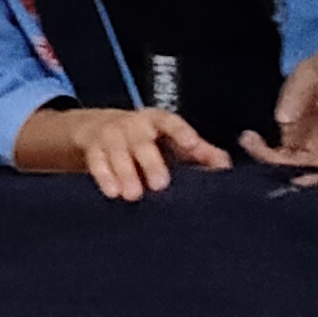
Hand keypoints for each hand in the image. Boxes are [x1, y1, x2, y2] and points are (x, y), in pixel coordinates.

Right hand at [37, 105, 230, 199]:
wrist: (97, 128)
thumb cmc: (147, 140)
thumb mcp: (171, 141)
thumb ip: (199, 152)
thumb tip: (224, 164)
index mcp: (157, 121)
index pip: (171, 122)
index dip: (182, 132)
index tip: (193, 144)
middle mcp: (133, 125)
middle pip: (141, 141)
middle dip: (150, 162)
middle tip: (160, 184)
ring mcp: (110, 135)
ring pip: (117, 152)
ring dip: (125, 173)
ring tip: (133, 195)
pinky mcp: (92, 148)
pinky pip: (96, 162)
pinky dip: (104, 177)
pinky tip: (112, 193)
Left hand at [245, 48, 317, 174]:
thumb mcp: (313, 73)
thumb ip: (300, 93)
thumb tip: (284, 118)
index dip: (306, 175)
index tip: (278, 165)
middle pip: (307, 171)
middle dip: (277, 165)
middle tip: (251, 143)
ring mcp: (315, 146)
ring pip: (293, 167)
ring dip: (268, 160)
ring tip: (248, 139)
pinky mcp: (300, 143)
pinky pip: (284, 158)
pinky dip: (266, 153)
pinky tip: (251, 139)